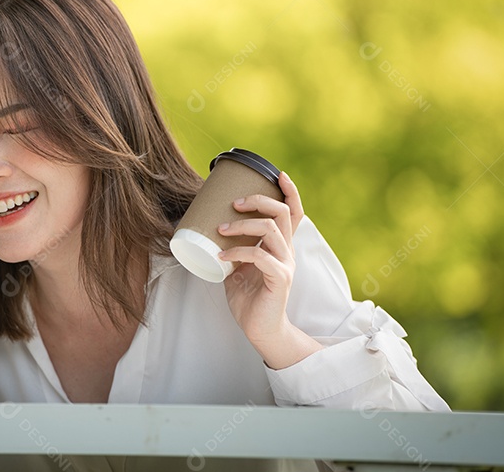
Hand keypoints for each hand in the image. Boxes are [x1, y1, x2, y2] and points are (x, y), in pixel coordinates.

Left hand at [219, 172, 320, 367]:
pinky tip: (221, 256)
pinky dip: (238, 252)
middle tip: (234, 203)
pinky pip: (260, 256)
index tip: (278, 174)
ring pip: (271, 229)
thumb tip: (210, 228)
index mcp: (281, 245)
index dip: (290, 191)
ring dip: (243, 225)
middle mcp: (287, 251)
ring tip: (221, 229)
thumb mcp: (239, 266)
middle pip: (283, 213)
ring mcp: (285, 264)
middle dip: (258, 200)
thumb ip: (234, 248)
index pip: (294, 212)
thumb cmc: (249, 297)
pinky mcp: (279, 278)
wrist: (260, 329)